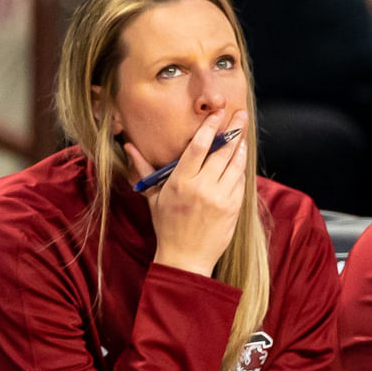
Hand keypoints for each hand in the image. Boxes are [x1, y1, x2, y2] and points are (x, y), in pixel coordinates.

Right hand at [127, 108, 247, 276]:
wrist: (185, 258)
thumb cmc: (167, 226)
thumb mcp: (153, 197)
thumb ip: (144, 169)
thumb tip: (129, 147)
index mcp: (179, 183)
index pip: (198, 146)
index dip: (210, 126)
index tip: (218, 112)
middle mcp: (202, 187)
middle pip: (222, 150)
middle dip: (234, 129)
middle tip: (240, 114)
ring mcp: (220, 197)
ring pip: (236, 162)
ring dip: (240, 144)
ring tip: (242, 131)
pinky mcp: (234, 206)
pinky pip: (241, 179)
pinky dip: (241, 165)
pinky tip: (241, 156)